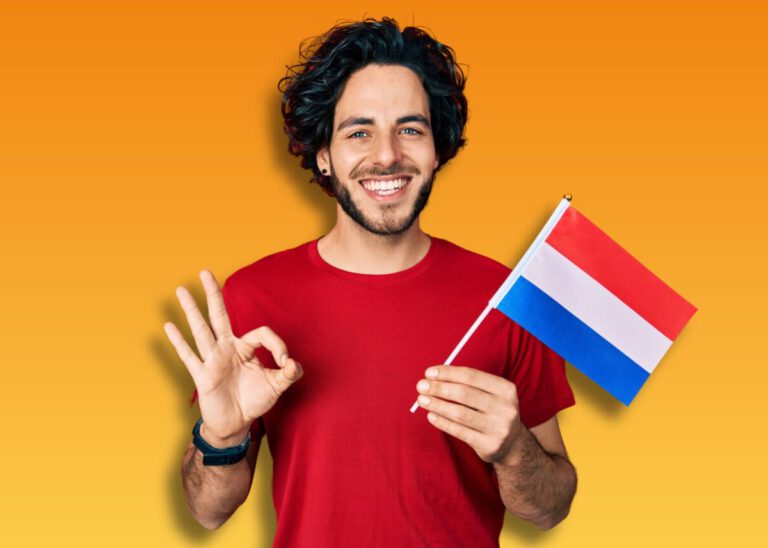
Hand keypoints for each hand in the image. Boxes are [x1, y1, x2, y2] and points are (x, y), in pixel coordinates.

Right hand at [164, 270, 302, 445]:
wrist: (235, 424)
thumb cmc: (254, 401)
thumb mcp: (277, 387)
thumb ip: (289, 374)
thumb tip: (293, 363)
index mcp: (246, 348)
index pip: (262, 333)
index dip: (278, 345)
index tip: (286, 362)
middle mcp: (227, 348)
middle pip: (219, 315)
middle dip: (213, 294)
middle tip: (205, 271)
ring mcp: (213, 360)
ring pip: (201, 330)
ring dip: (191, 310)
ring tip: (181, 290)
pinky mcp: (203, 375)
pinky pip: (189, 356)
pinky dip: (179, 342)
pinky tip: (169, 326)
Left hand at [416, 365, 523, 465]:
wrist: (512, 444)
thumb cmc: (492, 412)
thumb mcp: (490, 394)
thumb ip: (467, 384)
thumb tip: (434, 376)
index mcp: (506, 389)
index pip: (471, 376)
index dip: (448, 373)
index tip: (429, 373)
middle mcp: (506, 408)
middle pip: (464, 393)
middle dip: (439, 388)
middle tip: (421, 386)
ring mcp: (499, 428)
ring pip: (460, 413)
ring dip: (437, 405)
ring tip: (422, 400)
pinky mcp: (489, 445)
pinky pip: (460, 431)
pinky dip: (442, 423)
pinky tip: (431, 416)